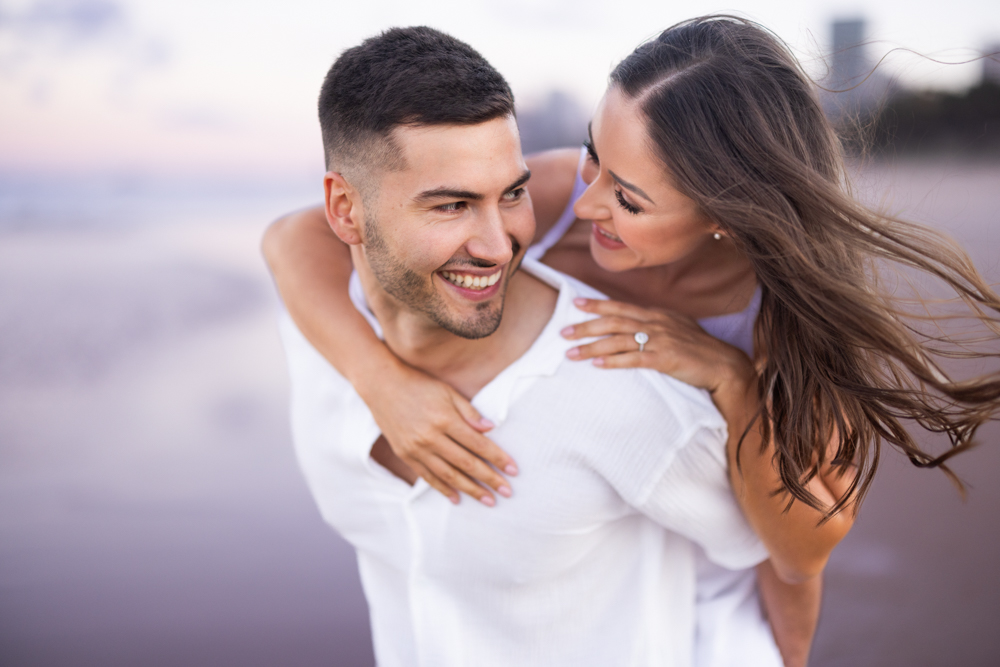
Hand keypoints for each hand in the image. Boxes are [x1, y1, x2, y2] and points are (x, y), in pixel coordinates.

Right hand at [357, 360, 517, 506]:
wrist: (382, 386)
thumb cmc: (419, 385)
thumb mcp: (447, 392)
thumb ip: (469, 412)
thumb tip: (491, 429)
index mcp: (445, 419)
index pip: (478, 444)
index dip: (498, 458)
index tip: (513, 470)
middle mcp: (431, 438)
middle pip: (466, 463)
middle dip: (489, 479)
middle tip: (507, 492)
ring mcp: (416, 449)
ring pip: (448, 475)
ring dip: (470, 489)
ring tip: (488, 500)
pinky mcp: (405, 455)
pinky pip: (427, 477)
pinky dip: (443, 489)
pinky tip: (457, 498)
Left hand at [561, 298, 754, 396]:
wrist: (725, 366)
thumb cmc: (700, 350)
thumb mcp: (677, 329)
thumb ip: (656, 325)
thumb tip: (635, 326)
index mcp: (658, 314)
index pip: (622, 307)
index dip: (598, 305)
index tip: (576, 303)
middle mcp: (657, 323)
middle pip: (614, 322)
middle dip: (586, 326)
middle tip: (563, 332)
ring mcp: (661, 340)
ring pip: (619, 340)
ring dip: (592, 346)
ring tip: (571, 354)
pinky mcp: (665, 359)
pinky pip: (633, 359)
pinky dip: (613, 361)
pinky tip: (597, 365)